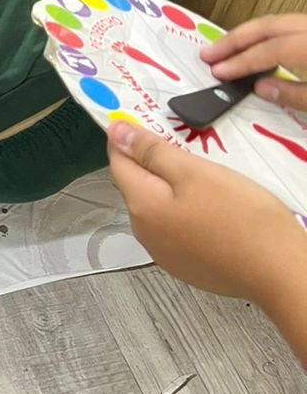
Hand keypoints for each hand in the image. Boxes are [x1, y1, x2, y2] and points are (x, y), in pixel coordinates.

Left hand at [107, 120, 302, 306]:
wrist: (279, 271)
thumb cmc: (240, 216)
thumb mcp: (195, 172)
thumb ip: (151, 152)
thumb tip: (115, 132)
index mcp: (142, 206)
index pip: (118, 162)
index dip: (126, 139)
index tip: (142, 121)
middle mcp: (145, 233)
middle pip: (138, 185)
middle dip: (154, 164)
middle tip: (187, 149)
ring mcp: (165, 254)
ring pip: (158, 207)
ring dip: (171, 189)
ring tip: (205, 179)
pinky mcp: (187, 265)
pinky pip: (176, 229)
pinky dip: (186, 213)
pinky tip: (213, 209)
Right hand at [203, 14, 306, 107]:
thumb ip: (296, 95)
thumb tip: (263, 89)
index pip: (272, 49)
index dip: (242, 61)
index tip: (219, 71)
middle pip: (268, 25)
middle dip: (234, 39)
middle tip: (209, 53)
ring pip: (276, 21)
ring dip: (248, 34)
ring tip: (226, 49)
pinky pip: (287, 26)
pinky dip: (266, 35)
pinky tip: (257, 46)